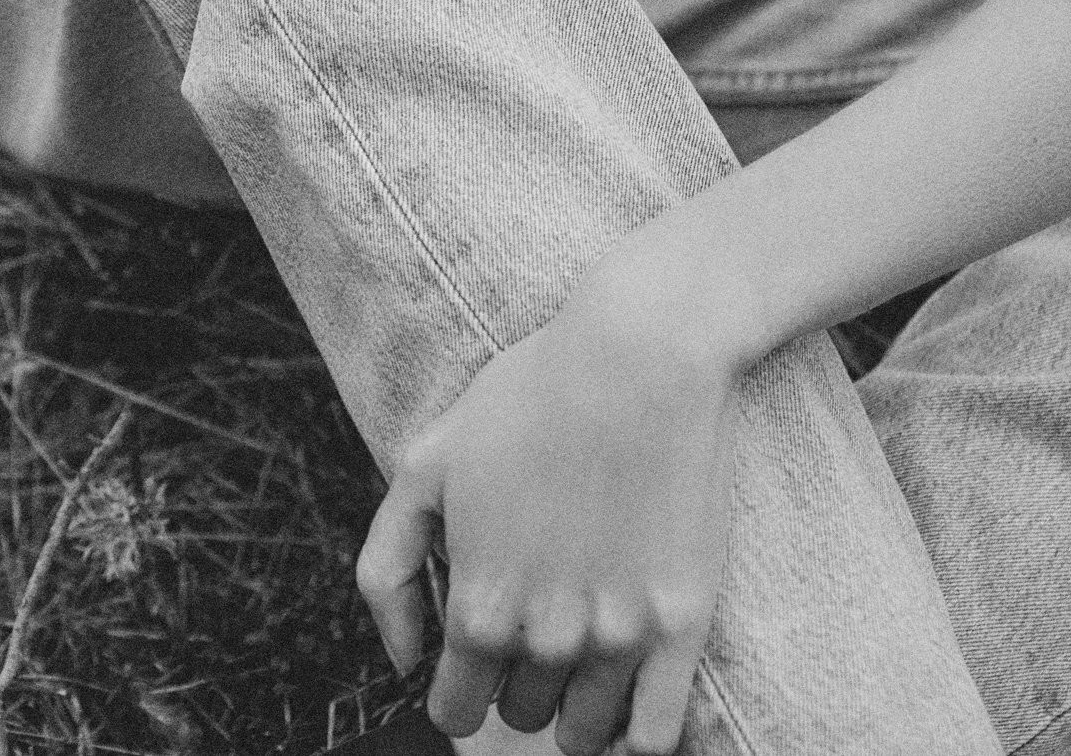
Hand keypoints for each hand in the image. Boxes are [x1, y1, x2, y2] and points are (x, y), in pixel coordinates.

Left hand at [356, 256, 737, 753]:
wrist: (640, 353)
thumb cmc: (530, 396)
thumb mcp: (424, 464)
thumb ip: (388, 570)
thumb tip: (403, 662)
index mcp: (480, 606)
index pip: (456, 709)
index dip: (458, 686)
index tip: (473, 659)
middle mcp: (547, 638)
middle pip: (522, 716)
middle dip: (518, 679)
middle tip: (535, 618)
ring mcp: (619, 637)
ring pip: (584, 733)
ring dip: (574, 704)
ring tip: (580, 646)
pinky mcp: (682, 624)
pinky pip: (656, 736)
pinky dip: (634, 732)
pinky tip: (628, 696)